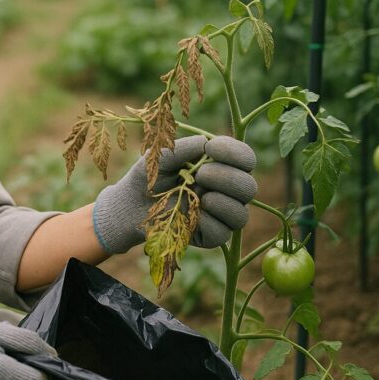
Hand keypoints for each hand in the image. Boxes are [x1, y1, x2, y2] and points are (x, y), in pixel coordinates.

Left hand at [92, 135, 256, 252]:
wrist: (130, 204)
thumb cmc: (149, 175)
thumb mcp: (163, 156)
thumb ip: (185, 148)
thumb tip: (208, 143)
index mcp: (221, 167)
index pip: (245, 159)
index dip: (235, 153)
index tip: (210, 148)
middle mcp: (226, 191)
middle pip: (249, 187)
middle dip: (227, 178)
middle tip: (201, 174)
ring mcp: (219, 215)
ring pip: (241, 214)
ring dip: (223, 202)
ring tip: (201, 196)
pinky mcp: (209, 236)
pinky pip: (222, 233)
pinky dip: (208, 222)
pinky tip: (191, 214)